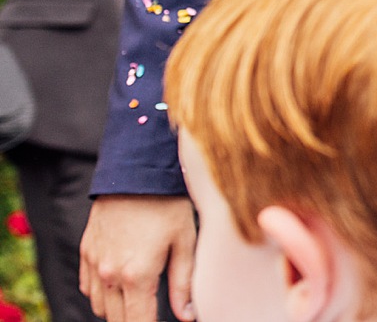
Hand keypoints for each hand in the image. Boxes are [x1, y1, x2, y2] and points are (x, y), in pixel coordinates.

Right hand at [80, 194, 196, 320]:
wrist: (136, 172)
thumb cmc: (167, 205)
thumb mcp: (185, 242)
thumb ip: (184, 283)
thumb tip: (188, 316)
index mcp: (137, 275)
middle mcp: (110, 274)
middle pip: (117, 319)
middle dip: (134, 320)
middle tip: (151, 313)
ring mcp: (94, 263)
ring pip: (100, 307)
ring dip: (117, 310)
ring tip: (139, 301)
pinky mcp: (86, 251)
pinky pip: (88, 287)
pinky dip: (102, 293)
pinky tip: (120, 285)